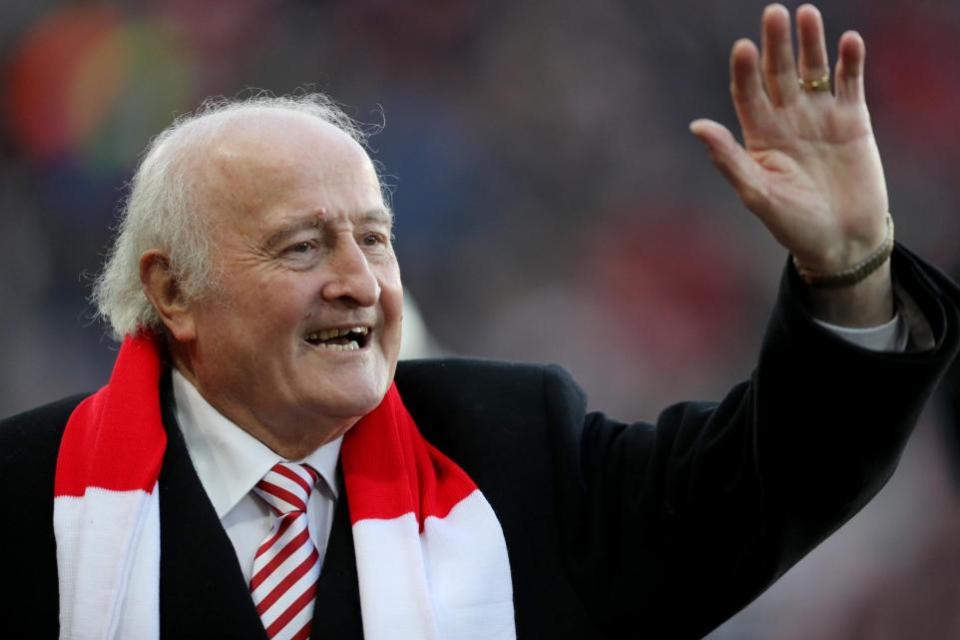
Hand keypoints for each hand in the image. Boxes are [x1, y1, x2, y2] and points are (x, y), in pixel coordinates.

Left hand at [690, 3, 892, 325]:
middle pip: (779, 74)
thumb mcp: (757, 193)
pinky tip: (848, 41)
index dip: (745, 72)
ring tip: (806, 15)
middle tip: (773, 13)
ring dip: (811, 44)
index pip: (748, 95)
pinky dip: (850, 63)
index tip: (742, 48)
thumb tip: (697, 126)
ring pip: (814, 71)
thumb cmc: (793, 225)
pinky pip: (850, 84)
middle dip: (775, 45)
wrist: (841, 242)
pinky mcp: (853, 121)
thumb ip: (729, 159)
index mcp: (760, 136)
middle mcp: (788, 120)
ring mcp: (820, 118)